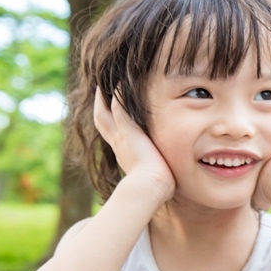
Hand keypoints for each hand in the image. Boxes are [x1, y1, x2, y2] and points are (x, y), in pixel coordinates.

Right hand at [92, 86, 174, 201]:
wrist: (151, 188)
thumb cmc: (158, 187)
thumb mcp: (156, 175)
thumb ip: (160, 169)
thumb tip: (171, 178)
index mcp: (125, 154)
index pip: (114, 135)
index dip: (111, 123)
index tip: (110, 113)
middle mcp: (119, 144)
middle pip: (102, 121)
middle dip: (100, 106)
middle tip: (99, 90)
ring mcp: (121, 137)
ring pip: (105, 113)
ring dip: (104, 98)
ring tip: (105, 82)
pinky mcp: (128, 131)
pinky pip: (119, 108)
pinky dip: (118, 97)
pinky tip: (119, 83)